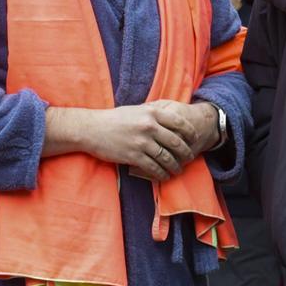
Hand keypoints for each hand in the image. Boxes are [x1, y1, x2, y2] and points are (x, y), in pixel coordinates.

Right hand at [59, 102, 206, 182]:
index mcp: (152, 112)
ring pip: (167, 157)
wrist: (91, 129)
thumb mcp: (136, 109)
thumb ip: (154, 112)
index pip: (179, 123)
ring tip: (178, 170)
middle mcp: (149, 126)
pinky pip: (153, 167)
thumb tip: (171, 114)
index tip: (194, 140)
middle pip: (176, 142)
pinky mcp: (133, 156)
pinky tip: (164, 175)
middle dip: (186, 153)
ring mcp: (141, 142)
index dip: (190, 133)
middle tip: (189, 158)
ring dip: (175, 166)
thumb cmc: (114, 119)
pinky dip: (161, 173)